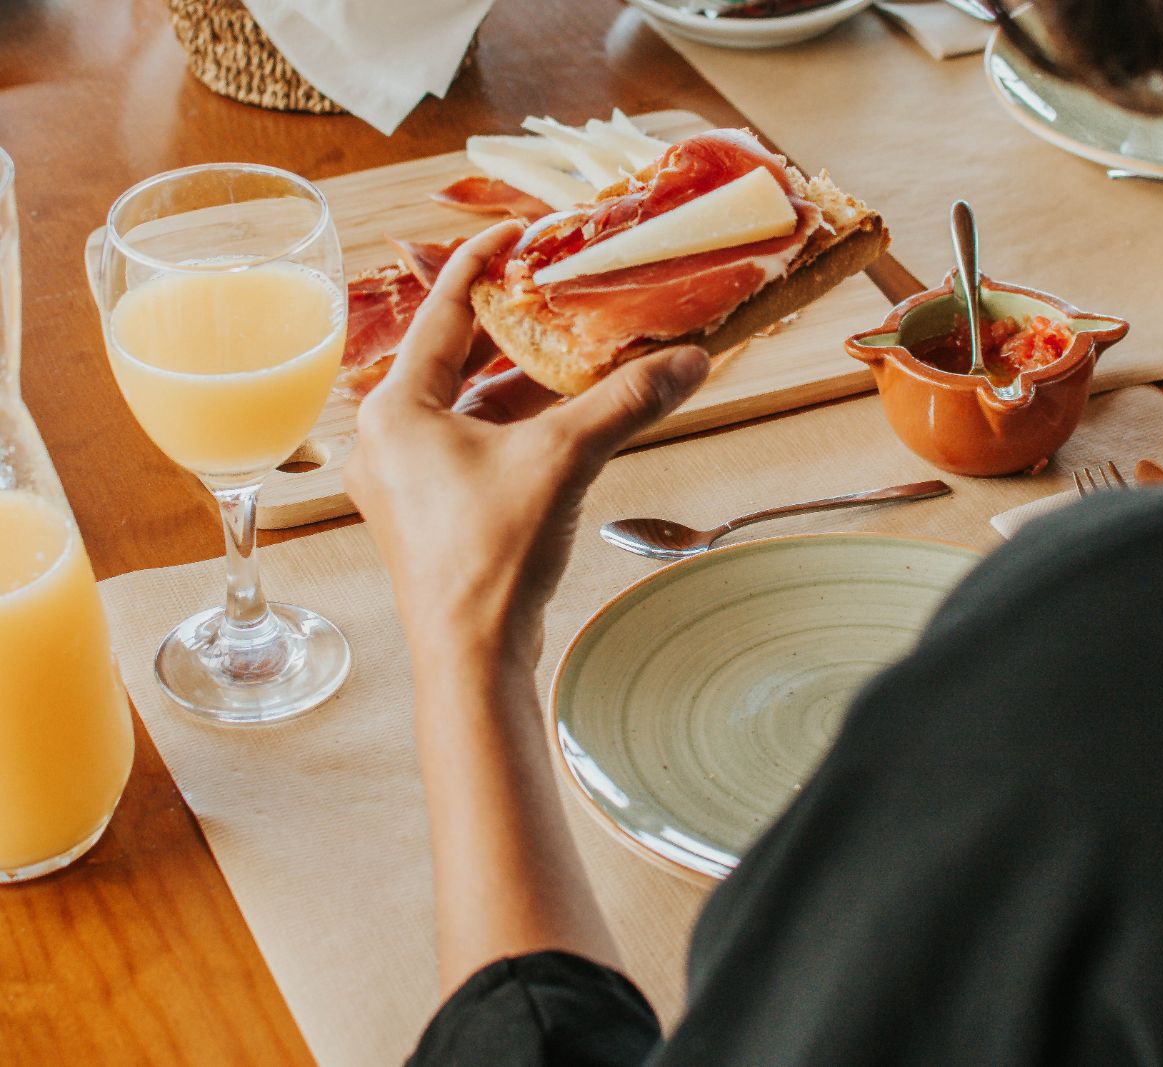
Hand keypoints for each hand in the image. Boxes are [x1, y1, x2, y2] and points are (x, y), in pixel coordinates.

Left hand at [345, 221, 710, 675]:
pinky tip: (558, 422)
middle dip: (505, 329)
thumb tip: (689, 360)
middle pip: (450, 360)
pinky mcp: (426, 516)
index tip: (514, 232)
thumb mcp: (564, 457)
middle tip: (552, 292)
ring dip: (513, 383)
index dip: (479, 264)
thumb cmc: (493, 553)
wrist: (472, 655)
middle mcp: (386, 439)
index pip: (439, 311)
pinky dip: (509, 428)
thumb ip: (626, 401)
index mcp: (397, 408)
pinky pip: (467, 448)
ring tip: (569, 352)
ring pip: (461, 409)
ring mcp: (402, 482)